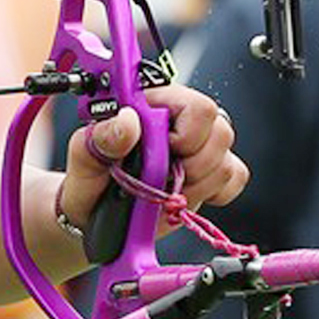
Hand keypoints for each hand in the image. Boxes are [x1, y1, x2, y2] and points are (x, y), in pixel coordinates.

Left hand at [57, 85, 247, 236]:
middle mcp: (181, 121)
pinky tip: (184, 194)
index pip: (197, 106)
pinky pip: (234, 178)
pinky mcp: (210, 173)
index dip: (186, 134)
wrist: (93, 214)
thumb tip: (128, 120)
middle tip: (162, 177)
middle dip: (191, 164)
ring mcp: (199, 148)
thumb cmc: (89, 178)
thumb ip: (102, 136)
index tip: (163, 152)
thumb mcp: (84, 155)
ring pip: (227, 161)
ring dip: (196, 185)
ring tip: (165, 190)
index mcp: (154, 104)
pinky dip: (213, 192)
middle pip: (220, 132)